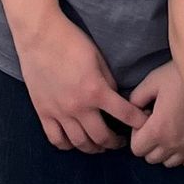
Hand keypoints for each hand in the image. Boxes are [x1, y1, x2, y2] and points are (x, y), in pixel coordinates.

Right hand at [19, 14, 145, 153]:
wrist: (39, 36)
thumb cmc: (71, 41)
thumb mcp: (98, 57)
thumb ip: (108, 81)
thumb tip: (114, 98)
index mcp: (95, 91)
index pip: (124, 114)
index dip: (137, 122)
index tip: (144, 125)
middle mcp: (78, 107)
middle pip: (101, 137)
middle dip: (115, 143)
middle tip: (120, 141)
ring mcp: (59, 113)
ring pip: (80, 143)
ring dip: (93, 148)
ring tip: (100, 145)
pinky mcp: (43, 113)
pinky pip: (56, 139)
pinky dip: (67, 145)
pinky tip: (74, 142)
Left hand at [128, 60, 183, 167]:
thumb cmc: (180, 76)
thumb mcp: (152, 81)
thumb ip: (136, 99)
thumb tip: (133, 111)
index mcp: (158, 130)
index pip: (136, 149)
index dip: (136, 134)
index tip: (146, 118)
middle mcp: (173, 144)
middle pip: (151, 158)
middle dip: (149, 143)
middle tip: (156, 122)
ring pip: (169, 162)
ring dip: (165, 150)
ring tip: (170, 128)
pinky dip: (182, 154)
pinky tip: (183, 136)